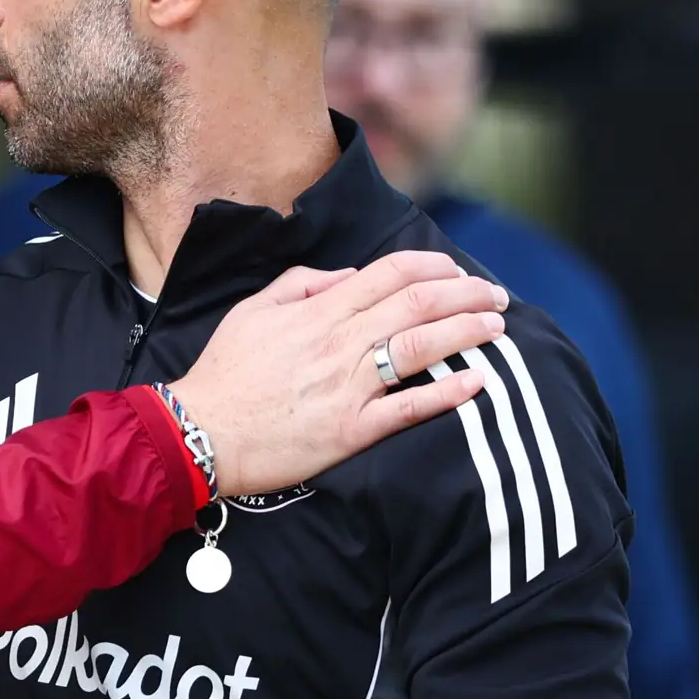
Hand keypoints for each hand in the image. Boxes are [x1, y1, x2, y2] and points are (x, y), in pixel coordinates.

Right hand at [165, 251, 506, 496]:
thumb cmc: (225, 373)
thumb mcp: (252, 311)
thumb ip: (300, 283)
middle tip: (495, 295)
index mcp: (319, 311)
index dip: (433, 266)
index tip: (456, 269)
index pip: (391, 274)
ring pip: (423, 348)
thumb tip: (348, 275)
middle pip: (419, 305)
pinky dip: (447, 393)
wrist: (201, 432)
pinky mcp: (352, 429)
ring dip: (467, 333)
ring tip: (497, 327)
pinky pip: (410, 407)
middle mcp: (341, 343)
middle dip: (466, 294)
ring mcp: (349, 387)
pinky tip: (476, 381)